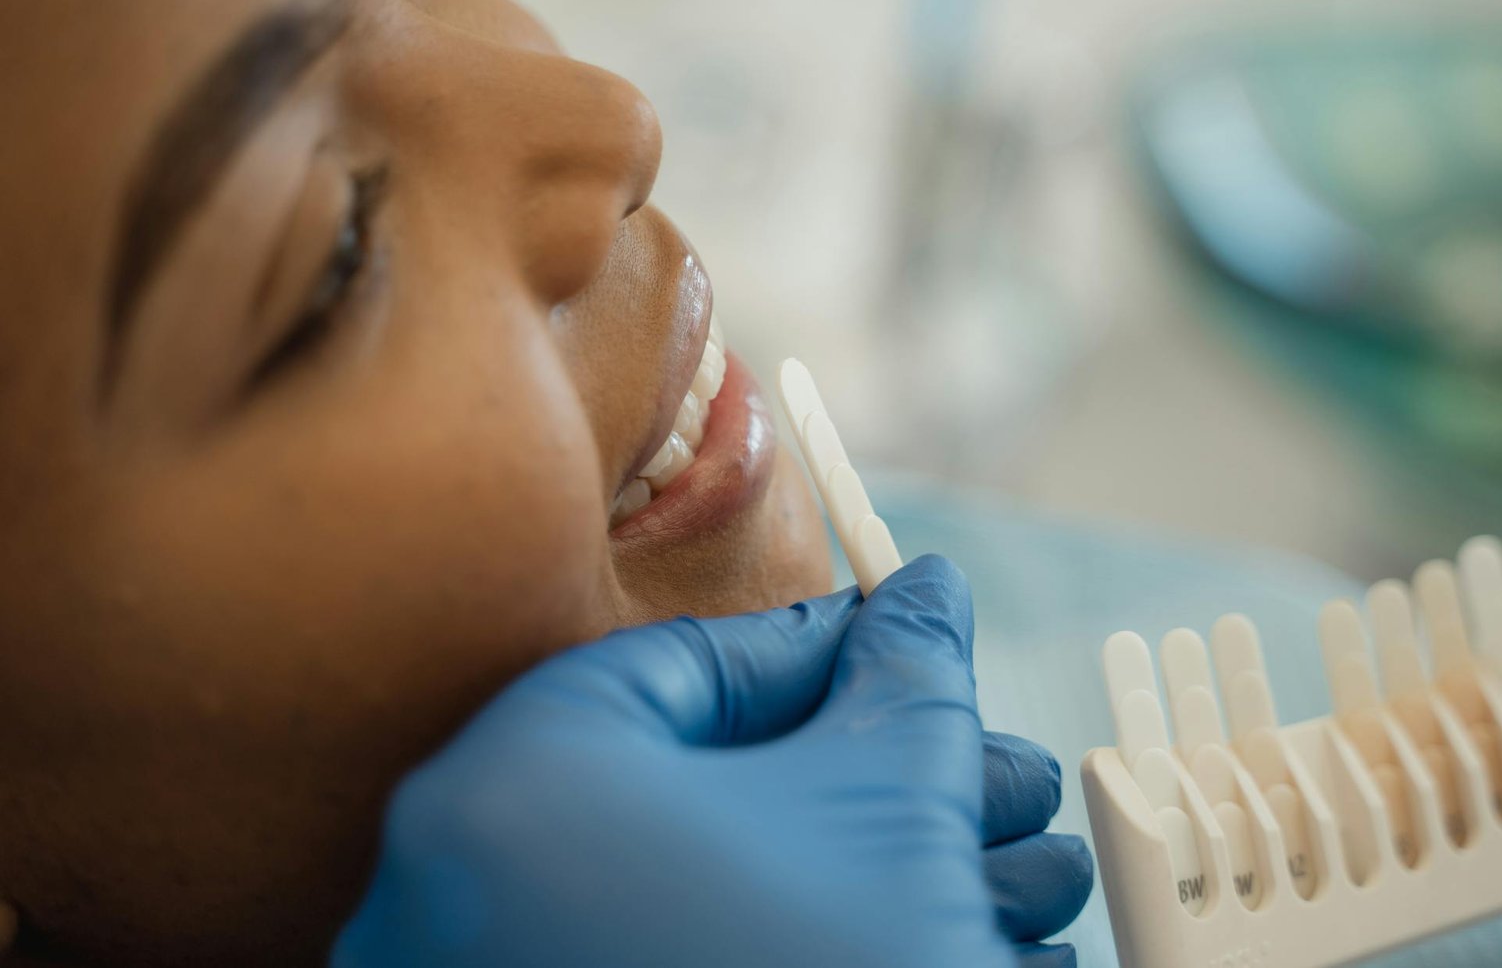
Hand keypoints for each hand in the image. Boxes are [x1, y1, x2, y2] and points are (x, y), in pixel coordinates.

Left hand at [333, 555, 1091, 966]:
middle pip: (704, 789)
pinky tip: (942, 947)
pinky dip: (791, 945)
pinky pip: (678, 964)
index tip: (900, 647)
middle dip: (880, 781)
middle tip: (985, 779)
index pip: (676, 667)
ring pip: (705, 896)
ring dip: (867, 873)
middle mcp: (460, 897)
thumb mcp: (886, 818)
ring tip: (1015, 882)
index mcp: (511, 793)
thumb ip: (903, 683)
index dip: (815, 650)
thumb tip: (927, 596)